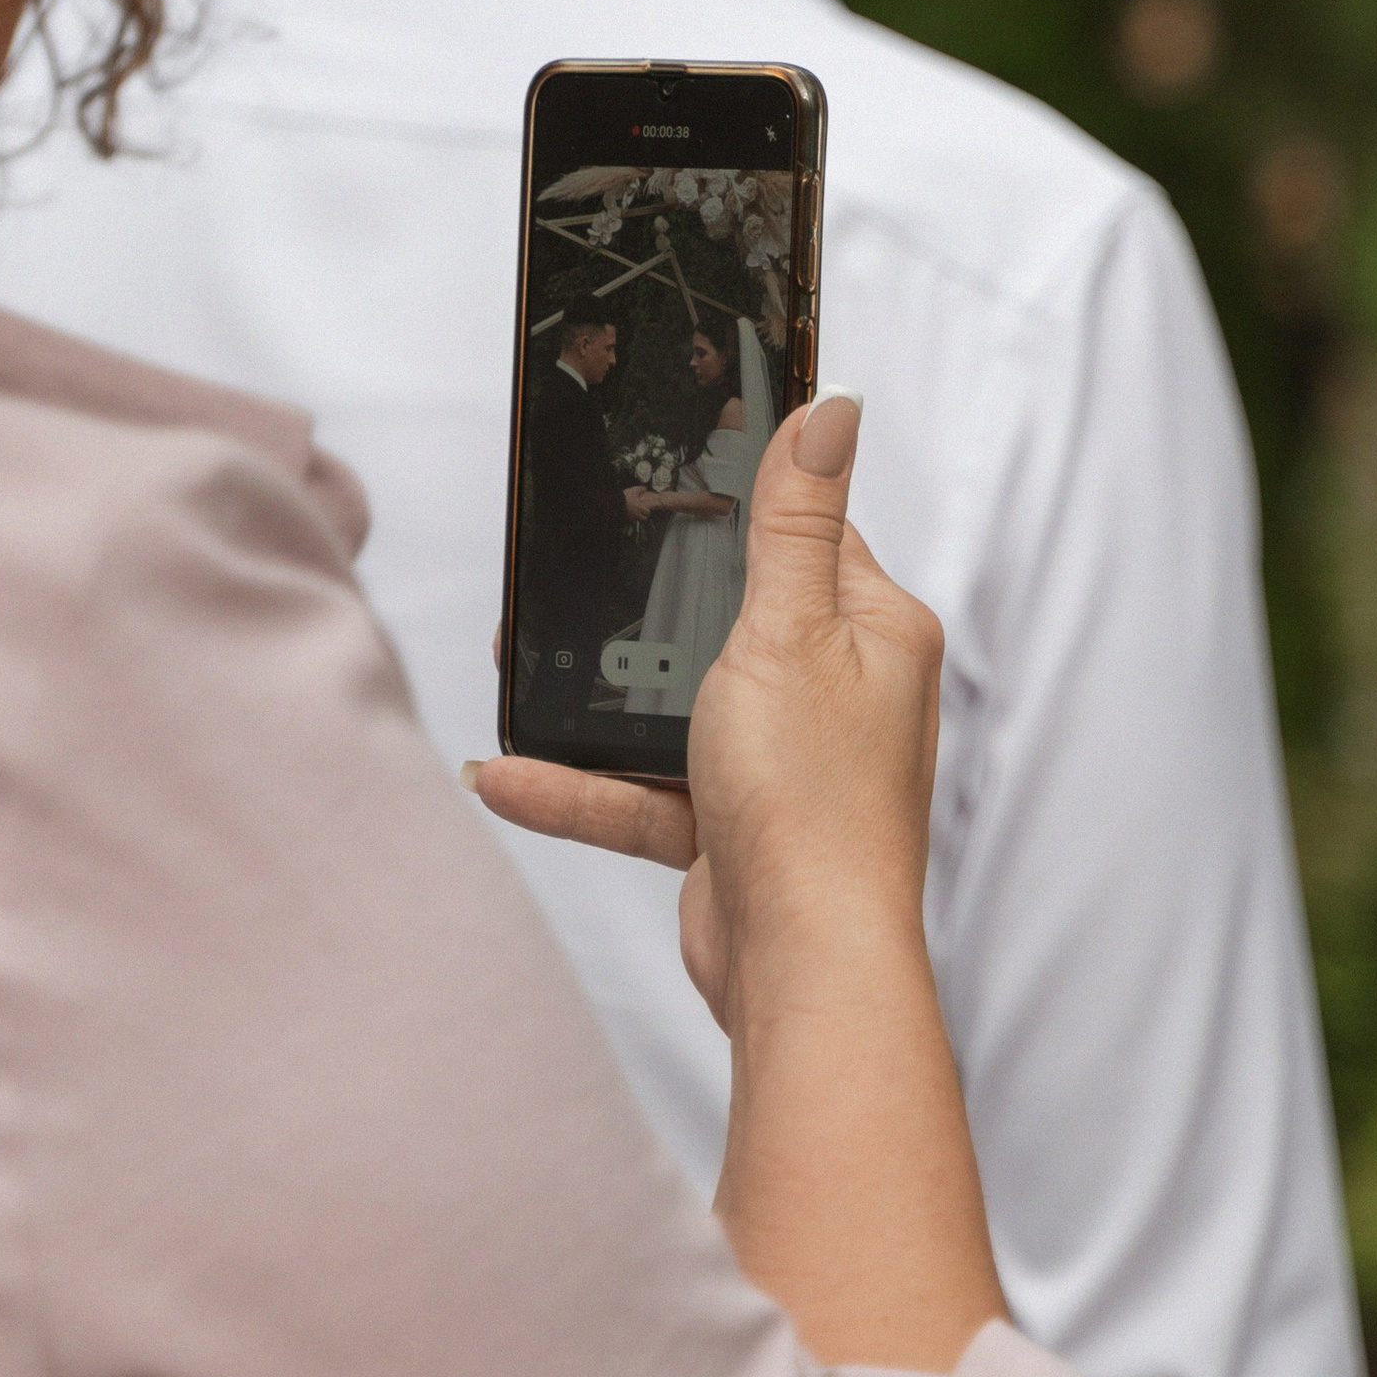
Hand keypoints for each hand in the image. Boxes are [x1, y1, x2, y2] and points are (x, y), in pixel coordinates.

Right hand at [473, 394, 1001, 1369]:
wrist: (801, 968)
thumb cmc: (812, 804)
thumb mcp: (787, 632)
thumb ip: (793, 521)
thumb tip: (835, 408)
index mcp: (875, 631)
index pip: (811, 534)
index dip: (740, 499)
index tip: (666, 464)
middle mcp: (841, 693)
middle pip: (734, 616)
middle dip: (653, 603)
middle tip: (573, 568)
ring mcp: (785, 764)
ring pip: (676, 705)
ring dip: (599, 701)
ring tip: (516, 668)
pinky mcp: (734, 829)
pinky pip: (646, 789)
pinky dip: (580, 784)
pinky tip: (501, 774)